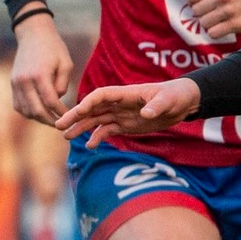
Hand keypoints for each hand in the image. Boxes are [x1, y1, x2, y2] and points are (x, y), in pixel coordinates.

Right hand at [10, 15, 74, 123]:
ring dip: (38, 118)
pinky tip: (39, 111)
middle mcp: (25, 80)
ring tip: (50, 118)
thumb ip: (63, 84)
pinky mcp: (12, 83)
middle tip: (60, 124)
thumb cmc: (54, 48)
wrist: (33, 34)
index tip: (70, 116)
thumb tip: (57, 101)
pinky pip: (18, 105)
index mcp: (40, 74)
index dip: (61, 112)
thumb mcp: (66, 63)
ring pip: (25, 110)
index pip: (50, 101)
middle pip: (36, 110)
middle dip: (49, 120)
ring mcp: (16, 83)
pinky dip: (28, 112)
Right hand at [56, 79, 200, 145]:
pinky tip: (90, 146)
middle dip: (75, 116)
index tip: (77, 112)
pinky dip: (97, 137)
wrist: (182, 103)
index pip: (100, 96)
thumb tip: (146, 113)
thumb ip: (156, 106)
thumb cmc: (175, 96)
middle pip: (92, 108)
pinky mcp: (125, 125)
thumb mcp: (167, 101)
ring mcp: (120, 114)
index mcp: (125, 93)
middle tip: (58, 125)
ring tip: (66, 136)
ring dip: (81, 127)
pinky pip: (107, 130)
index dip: (88, 103)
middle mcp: (118, 104)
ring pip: (95, 120)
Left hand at [183, 0, 240, 39]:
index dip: (194, 1)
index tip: (203, 2)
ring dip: (208, 24)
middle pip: (196, 11)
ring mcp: (229, 10)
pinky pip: (213, 33)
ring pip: (203, 23)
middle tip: (212, 11)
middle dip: (202, 13)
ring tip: (217, 19)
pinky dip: (215, 32)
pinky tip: (222, 26)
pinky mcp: (235, 24)